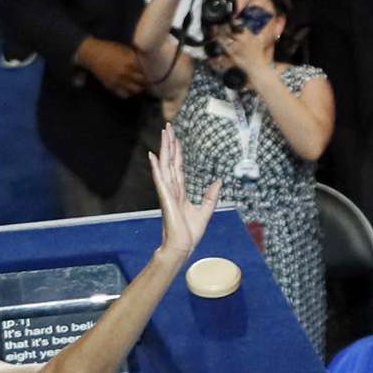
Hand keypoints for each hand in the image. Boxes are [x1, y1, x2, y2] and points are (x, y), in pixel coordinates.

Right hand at [76, 36, 149, 98]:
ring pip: (136, 90)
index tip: (153, 72)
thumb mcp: (125, 49)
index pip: (147, 71)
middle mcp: (126, 73)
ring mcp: (119, 81)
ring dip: (139, 88)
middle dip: (147, 81)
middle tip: (148, 80)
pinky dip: (128, 93)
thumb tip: (148, 59)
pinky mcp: (111, 86)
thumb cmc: (109, 49)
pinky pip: (124, 94)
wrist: (92, 54)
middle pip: (143, 82)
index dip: (151, 72)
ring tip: (140, 85)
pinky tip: (129, 89)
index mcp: (131, 62)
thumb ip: (135, 56)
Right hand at [149, 126, 220, 259]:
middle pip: (170, 161)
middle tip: (168, 126)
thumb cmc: (190, 232)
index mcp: (180, 191)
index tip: (176, 137)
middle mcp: (172, 189)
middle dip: (169, 143)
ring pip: (165, 165)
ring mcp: (167, 192)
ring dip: (164, 148)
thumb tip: (219, 181)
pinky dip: (156, 167)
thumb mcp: (206, 211)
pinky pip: (160, 180)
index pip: (178, 166)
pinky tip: (153, 155)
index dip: (178, 151)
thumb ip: (211, 195)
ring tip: (164, 133)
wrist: (182, 246)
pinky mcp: (165, 198)